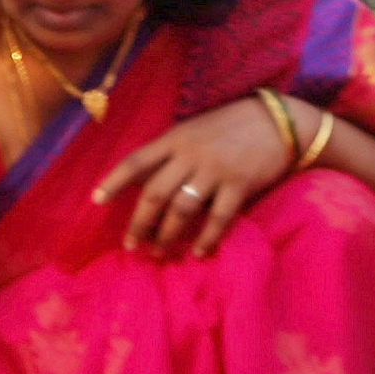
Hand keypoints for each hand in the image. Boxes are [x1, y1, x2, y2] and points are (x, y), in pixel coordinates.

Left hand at [94, 94, 296, 257]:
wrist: (277, 121)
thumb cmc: (230, 126)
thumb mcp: (193, 130)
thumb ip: (170, 152)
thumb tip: (144, 179)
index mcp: (174, 139)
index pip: (136, 161)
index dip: (114, 181)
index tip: (96, 201)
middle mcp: (190, 154)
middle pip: (155, 192)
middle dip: (139, 221)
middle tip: (130, 244)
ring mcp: (215, 170)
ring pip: (182, 208)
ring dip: (167, 233)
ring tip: (158, 252)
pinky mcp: (240, 184)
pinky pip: (219, 217)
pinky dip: (207, 237)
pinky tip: (197, 252)